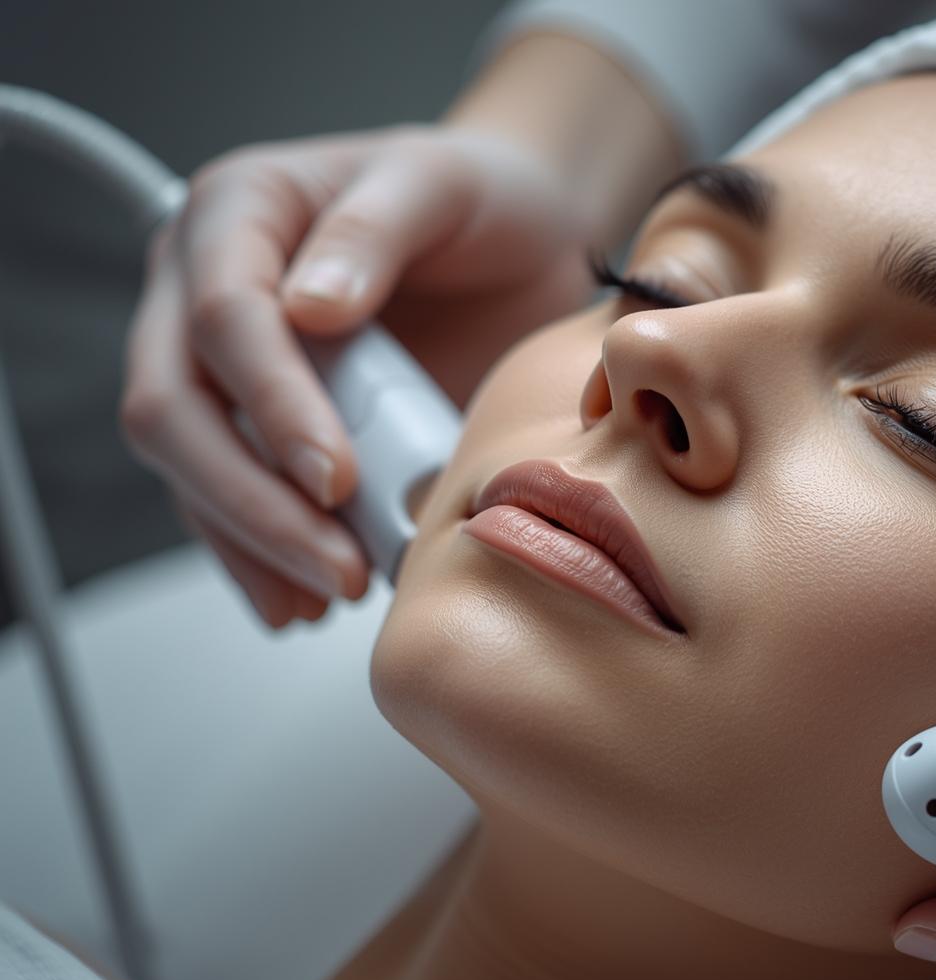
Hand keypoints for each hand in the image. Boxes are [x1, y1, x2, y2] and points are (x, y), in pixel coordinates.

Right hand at [121, 125, 594, 625]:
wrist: (518, 244)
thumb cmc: (481, 202)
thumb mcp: (446, 184)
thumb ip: (377, 229)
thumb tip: (309, 307)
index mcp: (238, 212)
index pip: (225, 319)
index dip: (273, 408)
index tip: (338, 478)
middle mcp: (203, 287)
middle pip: (176, 408)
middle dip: (253, 501)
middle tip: (339, 566)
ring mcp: (221, 364)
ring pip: (190, 467)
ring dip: (255, 543)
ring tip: (334, 591)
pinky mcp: (255, 424)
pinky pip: (226, 498)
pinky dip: (260, 556)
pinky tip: (301, 599)